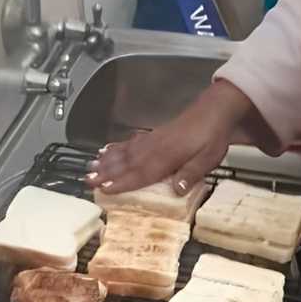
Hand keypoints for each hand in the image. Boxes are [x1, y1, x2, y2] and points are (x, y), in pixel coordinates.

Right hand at [88, 80, 263, 194]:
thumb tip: (176, 190)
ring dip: (105, 162)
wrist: (213, 111)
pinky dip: (115, 148)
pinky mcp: (151, 135)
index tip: (104, 189)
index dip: (122, 182)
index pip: (141, 173)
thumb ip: (191, 173)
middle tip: (87, 181)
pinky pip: (129, 143)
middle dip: (105, 173)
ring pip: (123, 153)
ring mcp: (150, 140)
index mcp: (167, 156)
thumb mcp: (208, 158)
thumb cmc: (212, 137)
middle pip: (126, 163)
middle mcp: (153, 148)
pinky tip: (105, 151)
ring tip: (89, 169)